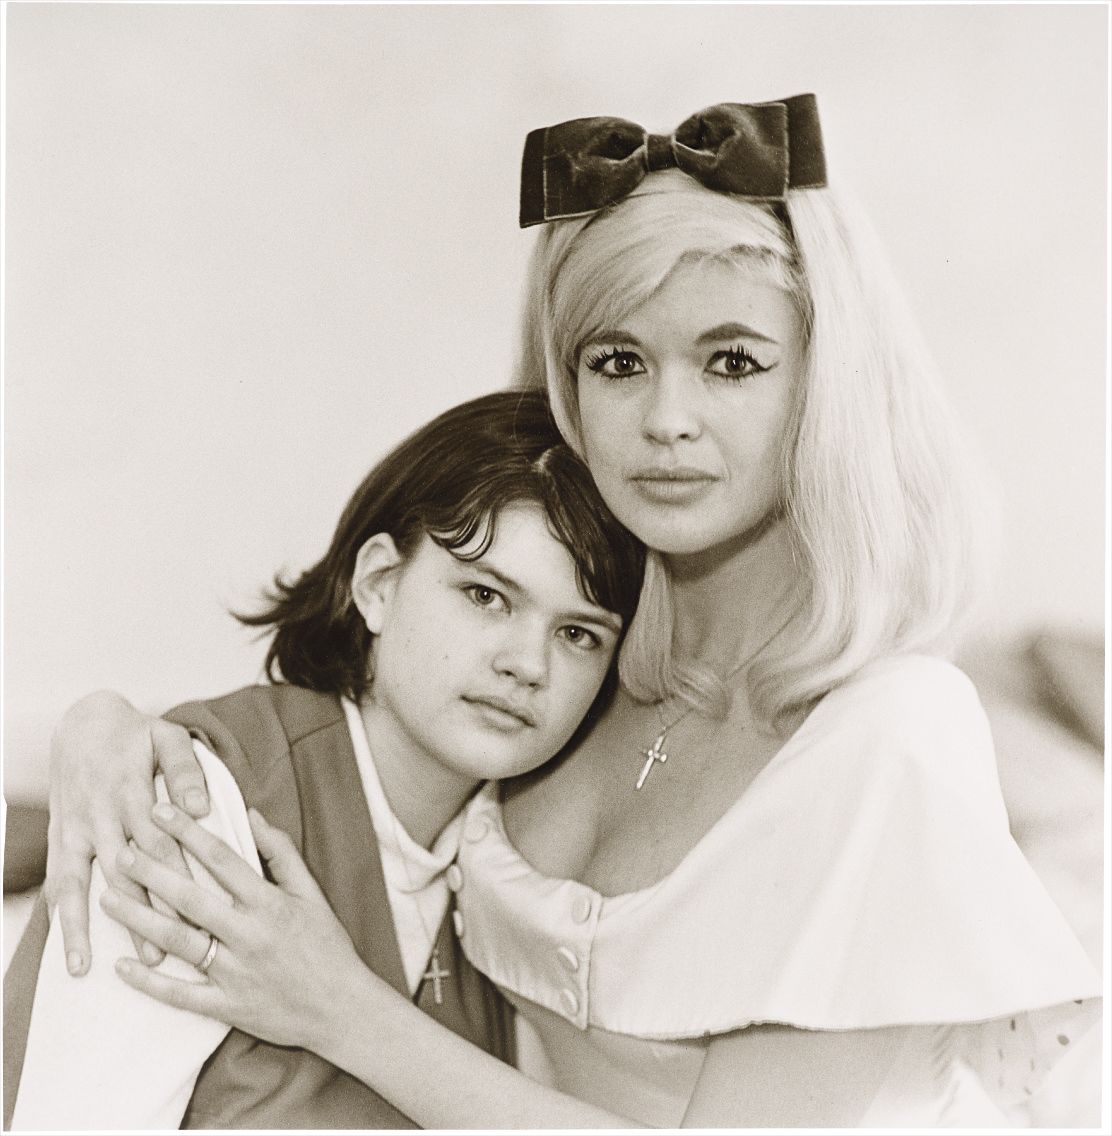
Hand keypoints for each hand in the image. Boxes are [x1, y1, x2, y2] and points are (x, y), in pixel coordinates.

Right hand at [46, 691, 208, 973]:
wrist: (83, 724)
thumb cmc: (136, 735)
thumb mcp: (167, 736)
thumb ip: (186, 770)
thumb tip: (199, 808)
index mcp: (134, 791)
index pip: (163, 843)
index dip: (181, 878)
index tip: (202, 913)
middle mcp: (103, 815)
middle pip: (129, 871)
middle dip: (149, 912)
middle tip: (169, 953)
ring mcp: (78, 830)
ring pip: (87, 883)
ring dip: (95, 925)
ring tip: (108, 964)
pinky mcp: (61, 840)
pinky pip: (60, 883)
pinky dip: (63, 919)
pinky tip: (71, 954)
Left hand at [105, 803, 369, 1051]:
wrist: (342, 1007)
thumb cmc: (327, 945)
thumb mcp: (312, 892)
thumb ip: (281, 853)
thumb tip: (252, 815)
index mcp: (270, 903)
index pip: (221, 858)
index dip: (188, 832)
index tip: (160, 811)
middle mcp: (249, 934)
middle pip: (191, 897)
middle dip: (152, 873)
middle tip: (121, 852)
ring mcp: (236, 972)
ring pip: (179, 941)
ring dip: (140, 919)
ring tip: (109, 899)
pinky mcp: (227, 1005)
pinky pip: (181, 994)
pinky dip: (150, 982)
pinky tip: (122, 967)